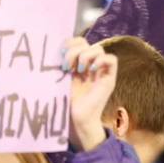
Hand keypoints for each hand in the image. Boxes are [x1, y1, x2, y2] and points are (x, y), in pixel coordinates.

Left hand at [63, 37, 117, 151]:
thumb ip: (59, 64)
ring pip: (99, 49)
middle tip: (67, 66)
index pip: (78, 42)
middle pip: (87, 43)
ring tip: (78, 70)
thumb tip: (51, 49)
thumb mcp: (58, 78)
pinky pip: (112, 59)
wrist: (75, 120)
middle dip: (74, 50)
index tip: (59, 54)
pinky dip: (101, 60)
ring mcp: (100, 72)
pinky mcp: (109, 79)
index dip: (69, 43)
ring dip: (85, 55)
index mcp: (77, 64)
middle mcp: (89, 66)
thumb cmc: (64, 102)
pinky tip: (91, 70)